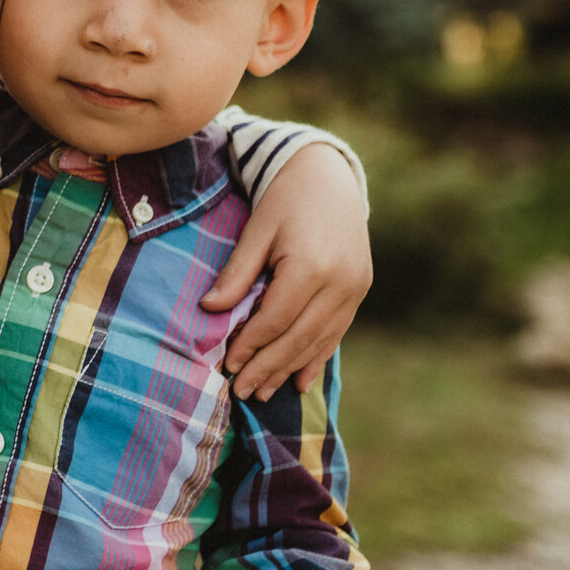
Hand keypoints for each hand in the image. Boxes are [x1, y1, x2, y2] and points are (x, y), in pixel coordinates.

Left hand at [202, 144, 370, 399]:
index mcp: (312, 266)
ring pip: (319, 340)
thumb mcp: (256, 231)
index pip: (275, 319)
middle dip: (267, 367)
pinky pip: (337, 332)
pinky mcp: (360, 289)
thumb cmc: (284, 200)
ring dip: (290, 369)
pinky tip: (300, 382)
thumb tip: (210, 310)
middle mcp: (340, 282)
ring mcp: (355, 288)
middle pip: (298, 337)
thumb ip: (237, 273)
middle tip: (241, 391)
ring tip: (264, 392)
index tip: (228, 364)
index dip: (251, 345)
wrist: (329, 176)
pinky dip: (317, 357)